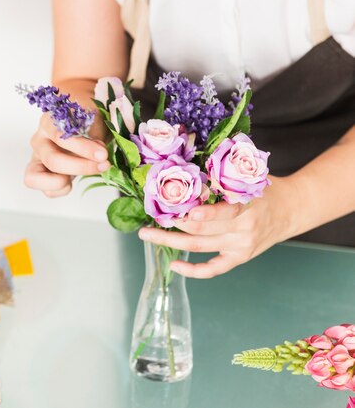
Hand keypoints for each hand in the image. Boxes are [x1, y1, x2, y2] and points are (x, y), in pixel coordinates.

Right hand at [24, 115, 110, 196]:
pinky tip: (73, 180)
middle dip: (80, 167)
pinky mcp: (41, 176)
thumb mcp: (93, 123)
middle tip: (103, 165)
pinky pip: (48, 191)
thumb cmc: (87, 123)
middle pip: (52, 160)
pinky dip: (63, 190)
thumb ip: (93, 137)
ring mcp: (38, 159)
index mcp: (48, 123)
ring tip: (83, 175)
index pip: (59, 136)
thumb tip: (98, 155)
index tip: (103, 155)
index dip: (82, 148)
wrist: (87, 128)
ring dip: (64, 182)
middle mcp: (39, 140)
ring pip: (38, 178)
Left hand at [137, 177, 298, 278]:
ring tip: (148, 235)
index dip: (204, 213)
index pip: (224, 211)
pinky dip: (193, 270)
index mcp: (247, 204)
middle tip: (148, 219)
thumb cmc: (263, 188)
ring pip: (199, 246)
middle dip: (172, 225)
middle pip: (201, 230)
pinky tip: (174, 265)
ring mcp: (240, 245)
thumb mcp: (247, 177)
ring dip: (170, 241)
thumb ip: (222, 176)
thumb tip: (185, 167)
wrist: (291, 209)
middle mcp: (244, 228)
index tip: (184, 211)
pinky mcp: (239, 257)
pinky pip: (213, 269)